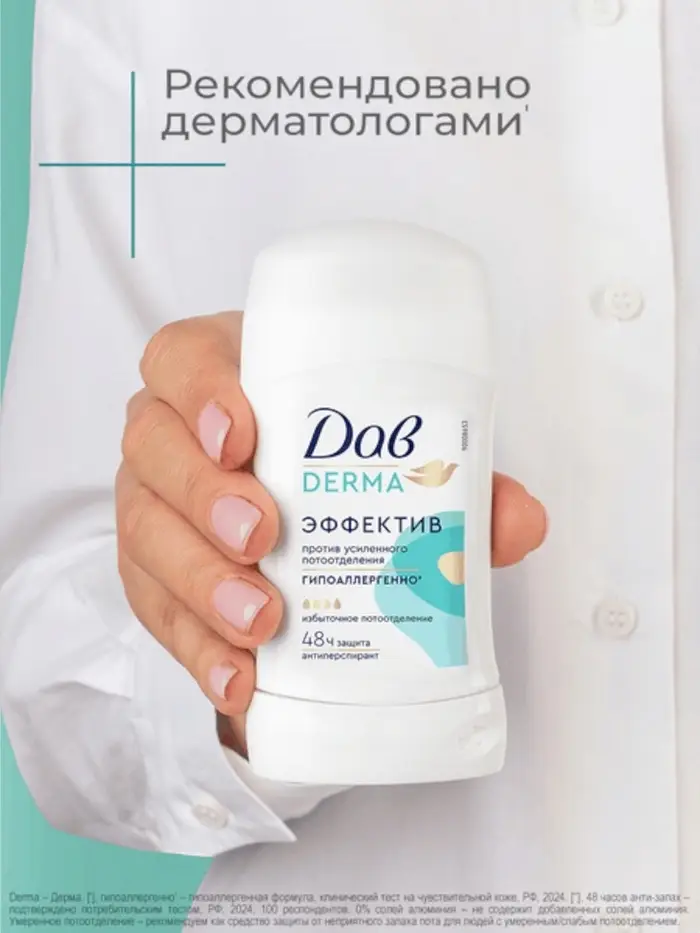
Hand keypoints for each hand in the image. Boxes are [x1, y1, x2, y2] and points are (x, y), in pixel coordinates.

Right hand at [116, 311, 547, 755]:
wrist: (297, 523)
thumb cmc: (336, 467)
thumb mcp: (385, 460)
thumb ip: (456, 483)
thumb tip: (518, 522)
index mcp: (227, 376)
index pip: (183, 357)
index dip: (199, 390)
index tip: (241, 434)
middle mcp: (175, 436)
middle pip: (154, 447)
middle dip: (203, 495)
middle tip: (263, 537)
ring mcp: (157, 506)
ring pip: (145, 533)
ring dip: (200, 581)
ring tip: (261, 624)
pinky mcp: (156, 578)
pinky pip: (156, 610)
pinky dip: (197, 650)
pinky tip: (237, 681)